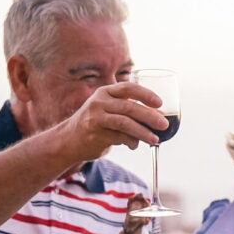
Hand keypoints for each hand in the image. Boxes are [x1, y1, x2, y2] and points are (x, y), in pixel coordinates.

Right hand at [54, 81, 168, 161]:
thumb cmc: (97, 123)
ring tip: (155, 139)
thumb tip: (160, 116)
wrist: (69, 140)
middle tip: (164, 124)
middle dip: (149, 116)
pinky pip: (119, 137)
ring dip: (143, 132)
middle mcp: (99, 102)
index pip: (128, 88)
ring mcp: (95, 118)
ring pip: (125, 123)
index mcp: (105, 92)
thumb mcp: (110, 110)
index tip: (160, 103)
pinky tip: (135, 145)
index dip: (145, 94)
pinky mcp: (95, 134)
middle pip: (129, 107)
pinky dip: (131, 142)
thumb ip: (130, 110)